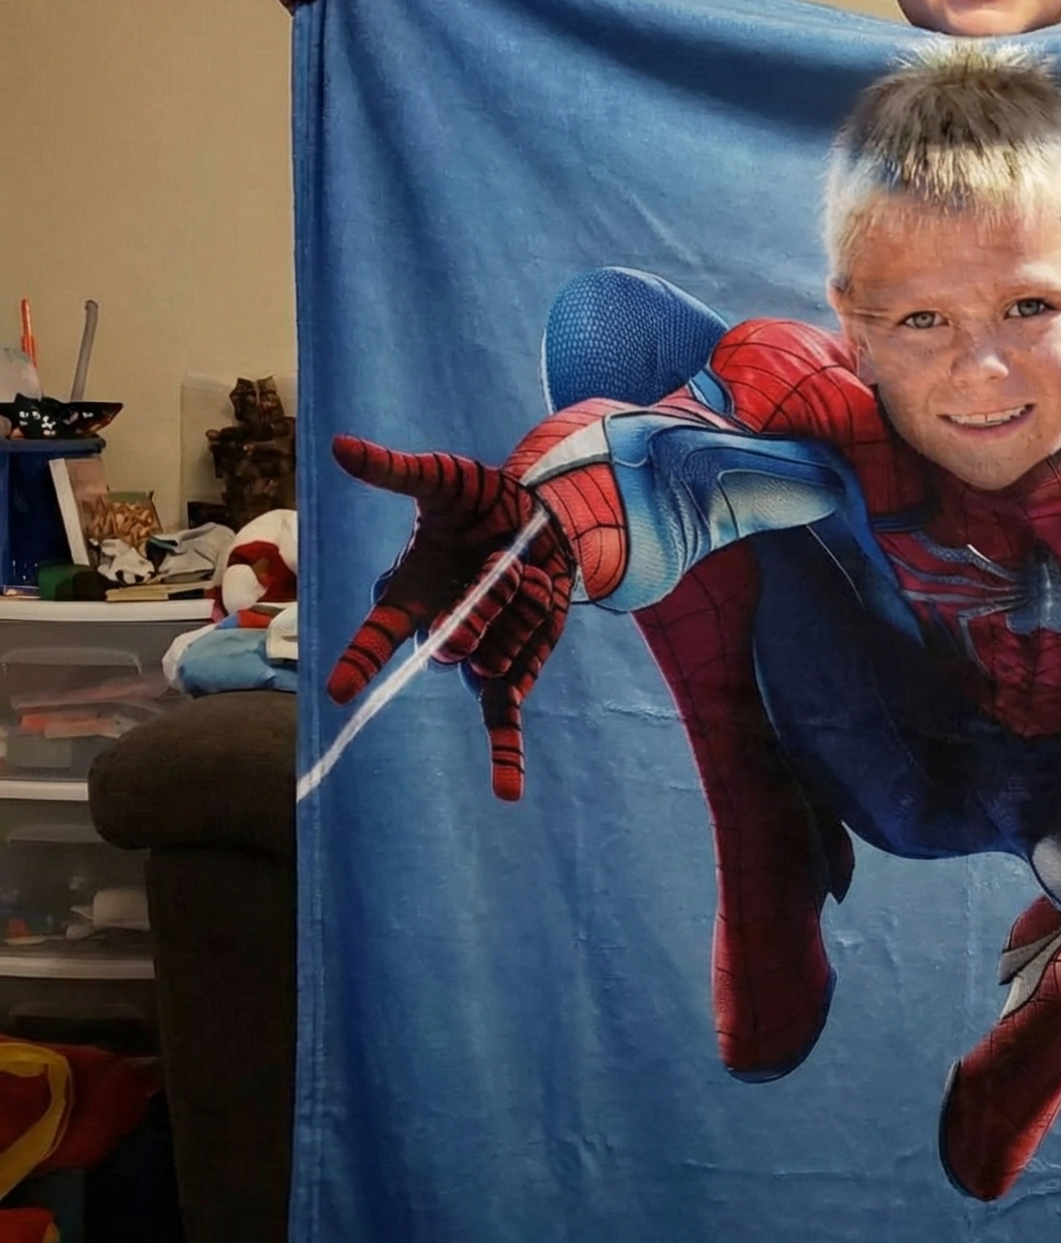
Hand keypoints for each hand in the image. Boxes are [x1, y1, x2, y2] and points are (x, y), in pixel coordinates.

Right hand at [327, 435, 575, 800]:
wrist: (539, 519)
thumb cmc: (480, 500)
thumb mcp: (443, 479)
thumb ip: (397, 473)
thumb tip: (340, 446)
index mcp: (410, 597)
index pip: (378, 633)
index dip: (360, 660)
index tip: (338, 693)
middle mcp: (439, 633)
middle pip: (456, 641)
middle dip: (486, 607)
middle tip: (506, 565)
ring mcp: (477, 656)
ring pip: (500, 653)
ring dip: (524, 608)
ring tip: (526, 574)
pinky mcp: (514, 670)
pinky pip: (505, 718)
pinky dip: (506, 755)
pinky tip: (507, 796)